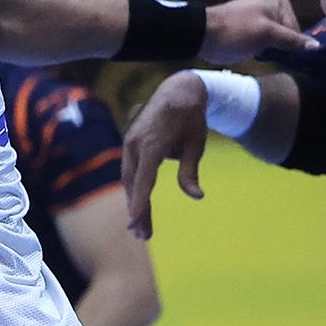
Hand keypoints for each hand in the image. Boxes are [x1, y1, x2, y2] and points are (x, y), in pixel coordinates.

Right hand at [121, 70, 210, 240]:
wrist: (178, 89)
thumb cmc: (191, 118)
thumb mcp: (196, 144)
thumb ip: (190, 171)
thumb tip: (196, 196)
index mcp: (151, 144)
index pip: (144, 180)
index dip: (140, 202)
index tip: (136, 221)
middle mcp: (135, 143)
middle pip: (133, 184)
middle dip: (136, 210)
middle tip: (142, 235)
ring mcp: (129, 142)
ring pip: (128, 178)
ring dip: (134, 201)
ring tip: (140, 226)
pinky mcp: (130, 142)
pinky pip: (130, 170)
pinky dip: (134, 188)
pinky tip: (139, 203)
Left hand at [199, 0, 316, 61]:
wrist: (203, 36)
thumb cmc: (235, 30)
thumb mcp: (266, 34)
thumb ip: (292, 40)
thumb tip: (317, 48)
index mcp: (280, 3)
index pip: (298, 31)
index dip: (292, 45)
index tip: (284, 55)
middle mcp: (275, 10)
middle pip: (291, 38)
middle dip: (283, 49)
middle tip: (270, 56)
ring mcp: (264, 23)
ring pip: (280, 44)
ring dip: (276, 54)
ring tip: (263, 56)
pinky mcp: (255, 35)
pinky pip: (269, 47)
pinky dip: (267, 54)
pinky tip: (259, 57)